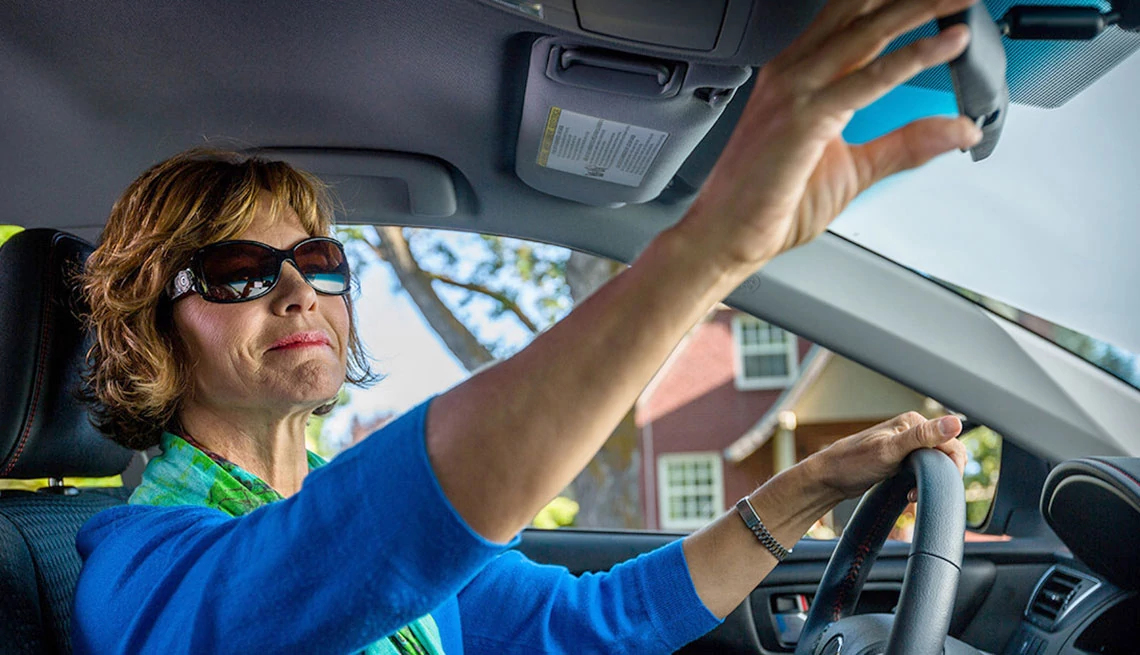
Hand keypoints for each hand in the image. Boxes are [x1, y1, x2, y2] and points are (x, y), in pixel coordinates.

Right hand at [678, 0, 983, 273]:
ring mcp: (796, 92)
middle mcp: (795, 74)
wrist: (724, 236)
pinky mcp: (805, 118)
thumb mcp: (855, 170)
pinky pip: (869, 79)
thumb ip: (905, 144)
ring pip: (868, 33)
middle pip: (860, 12)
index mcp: (798, 76)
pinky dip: (913, 58)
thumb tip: (958, 130)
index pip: (853, 20)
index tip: (937, 0)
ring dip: (919, 9)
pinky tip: (948, 44)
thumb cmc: (769, 205)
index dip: (892, 4)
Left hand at [802, 412, 966, 500]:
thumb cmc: (853, 462)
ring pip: (935, 465)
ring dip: (930, 482)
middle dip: (940, 476)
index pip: (951, 443)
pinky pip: (923, 472)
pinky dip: (921, 484)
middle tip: (919, 491)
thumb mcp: (890, 451)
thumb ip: (922, 437)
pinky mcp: (900, 460)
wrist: (829, 478)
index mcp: (913, 422)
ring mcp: (906, 446)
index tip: (937, 484)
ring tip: (911, 493)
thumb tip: (955, 422)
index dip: (950, 467)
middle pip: (946, 455)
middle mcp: (911, 431)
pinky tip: (908, 493)